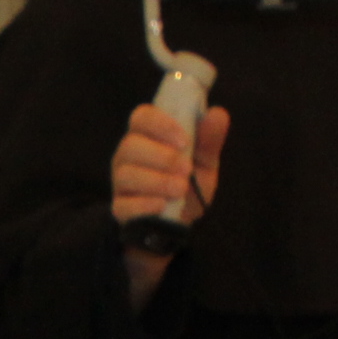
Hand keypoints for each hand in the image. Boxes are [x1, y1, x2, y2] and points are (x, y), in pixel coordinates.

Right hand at [113, 102, 230, 308]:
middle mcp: (128, 155)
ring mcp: (121, 182)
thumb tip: (217, 114)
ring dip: (157, 181)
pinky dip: (144, 204)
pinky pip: (123, 204)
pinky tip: (162, 205)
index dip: (161, 124)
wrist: (179, 224)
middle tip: (187, 170)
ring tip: (180, 189)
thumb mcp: (205, 162)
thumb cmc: (188, 184)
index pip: (142, 117)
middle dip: (162, 157)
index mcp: (147, 136)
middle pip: (131, 145)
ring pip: (126, 174)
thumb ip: (210, 139)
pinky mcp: (120, 208)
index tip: (184, 140)